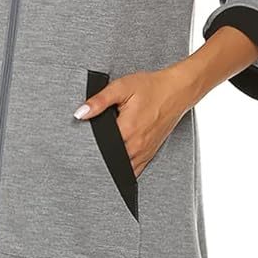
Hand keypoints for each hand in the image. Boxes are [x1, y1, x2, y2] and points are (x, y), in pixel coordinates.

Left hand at [73, 63, 196, 175]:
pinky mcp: (150, 153)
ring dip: (111, 166)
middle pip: (110, 160)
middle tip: (86, 155)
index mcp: (127, 130)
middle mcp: (136, 145)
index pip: (99, 147)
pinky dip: (124, 169)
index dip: (88, 147)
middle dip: (98, 158)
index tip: (80, 146)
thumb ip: (99, 101)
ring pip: (122, 169)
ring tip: (100, 160)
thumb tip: (80, 113)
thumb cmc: (151, 88)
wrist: (177, 91)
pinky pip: (134, 170)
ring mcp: (144, 152)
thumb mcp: (122, 87)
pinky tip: (116, 165)